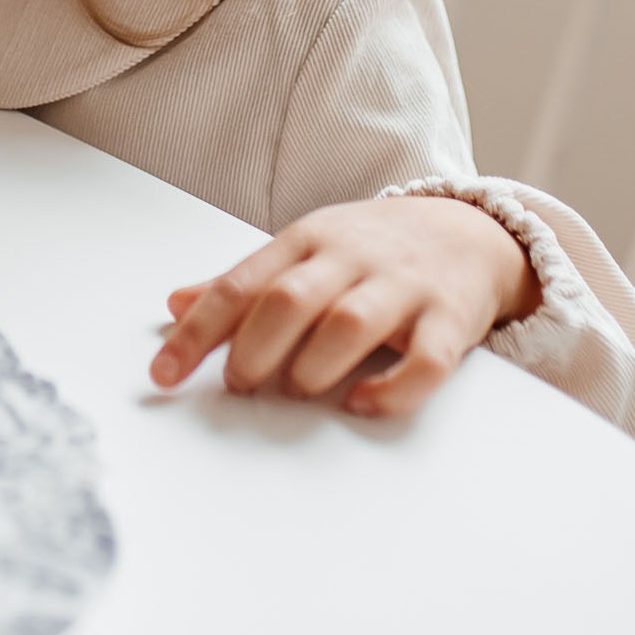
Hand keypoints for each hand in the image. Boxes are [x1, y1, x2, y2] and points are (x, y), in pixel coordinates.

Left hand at [150, 193, 539, 418]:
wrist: (470, 231)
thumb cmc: (372, 249)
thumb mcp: (303, 250)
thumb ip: (242, 282)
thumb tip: (174, 303)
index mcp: (306, 241)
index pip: (240, 286)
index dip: (197, 333)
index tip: (163, 375)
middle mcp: (351, 259)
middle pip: (291, 300)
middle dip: (254, 348)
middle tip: (239, 384)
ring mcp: (403, 287)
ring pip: (351, 324)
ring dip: (312, 366)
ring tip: (296, 388)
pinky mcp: (449, 320)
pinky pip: (425, 361)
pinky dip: (392, 390)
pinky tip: (361, 404)